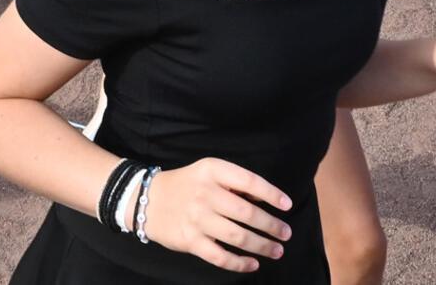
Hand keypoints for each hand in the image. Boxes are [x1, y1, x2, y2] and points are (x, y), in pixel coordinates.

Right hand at [140, 159, 293, 271]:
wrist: (148, 200)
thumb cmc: (187, 185)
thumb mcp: (208, 172)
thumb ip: (234, 183)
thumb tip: (264, 199)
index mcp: (213, 171)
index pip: (249, 181)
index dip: (271, 193)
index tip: (287, 205)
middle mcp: (205, 194)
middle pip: (247, 213)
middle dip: (271, 225)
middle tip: (286, 234)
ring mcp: (197, 219)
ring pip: (237, 236)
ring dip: (262, 245)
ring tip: (277, 250)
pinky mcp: (190, 241)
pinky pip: (220, 256)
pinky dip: (239, 263)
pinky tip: (253, 263)